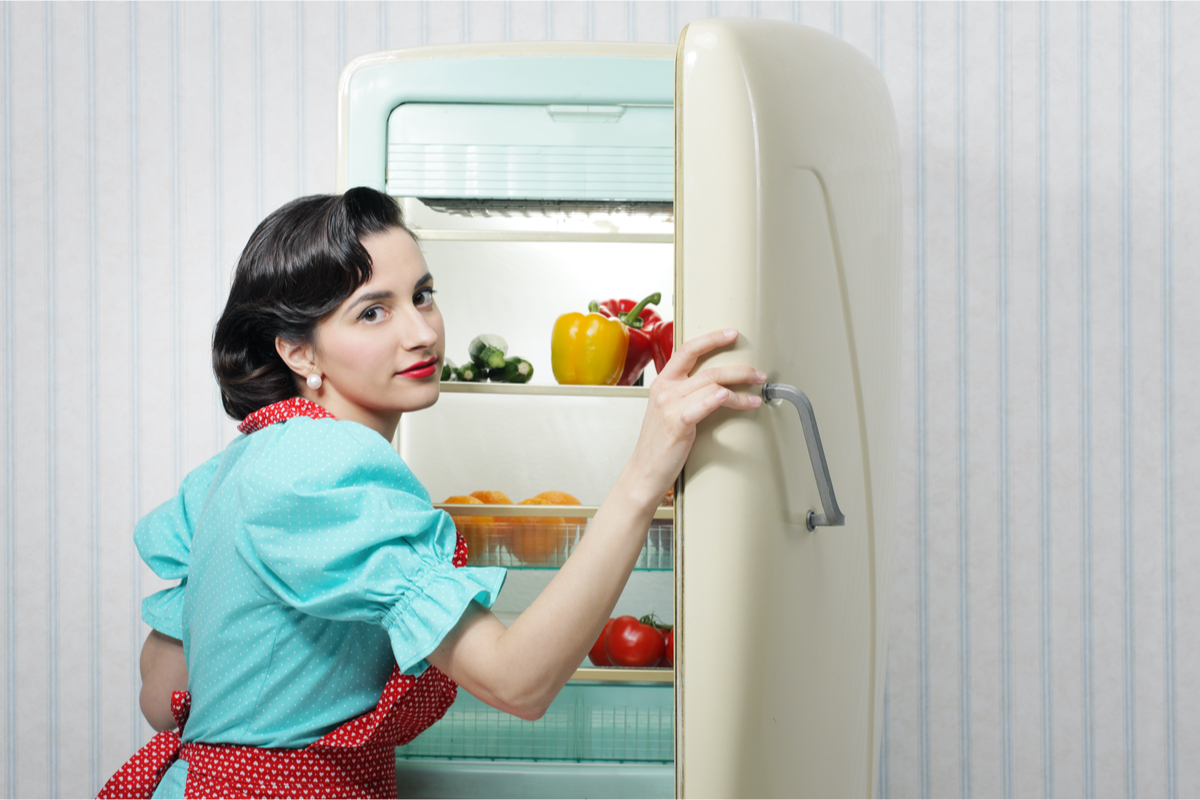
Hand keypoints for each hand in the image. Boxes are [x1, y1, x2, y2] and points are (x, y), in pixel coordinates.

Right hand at [627, 328, 764, 502]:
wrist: (645, 471)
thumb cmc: (659, 444)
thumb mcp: (667, 411)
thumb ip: (685, 394)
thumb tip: (716, 386)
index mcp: (662, 383)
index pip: (688, 350)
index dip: (711, 339)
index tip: (731, 334)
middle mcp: (665, 390)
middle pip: (709, 369)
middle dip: (739, 370)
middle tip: (758, 374)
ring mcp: (670, 406)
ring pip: (713, 386)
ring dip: (740, 390)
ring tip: (755, 397)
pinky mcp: (677, 423)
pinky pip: (704, 404)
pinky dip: (720, 399)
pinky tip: (733, 399)